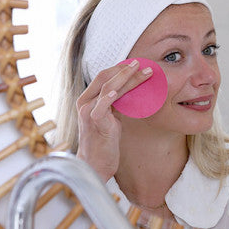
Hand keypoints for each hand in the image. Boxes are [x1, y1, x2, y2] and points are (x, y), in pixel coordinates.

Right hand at [75, 59, 152, 182]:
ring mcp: (88, 112)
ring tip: (144, 72)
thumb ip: (114, 104)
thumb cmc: (104, 143)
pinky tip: (118, 90)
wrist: (95, 166)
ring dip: (128, 78)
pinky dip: (110, 96)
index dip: (119, 68)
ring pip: (107, 88)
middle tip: (142, 63)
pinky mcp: (94, 122)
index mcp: (87, 100)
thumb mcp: (110, 118)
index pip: (103, 77)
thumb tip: (130, 91)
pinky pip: (102, 105)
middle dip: (125, 69)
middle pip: (104, 77)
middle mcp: (84, 103)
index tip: (136, 64)